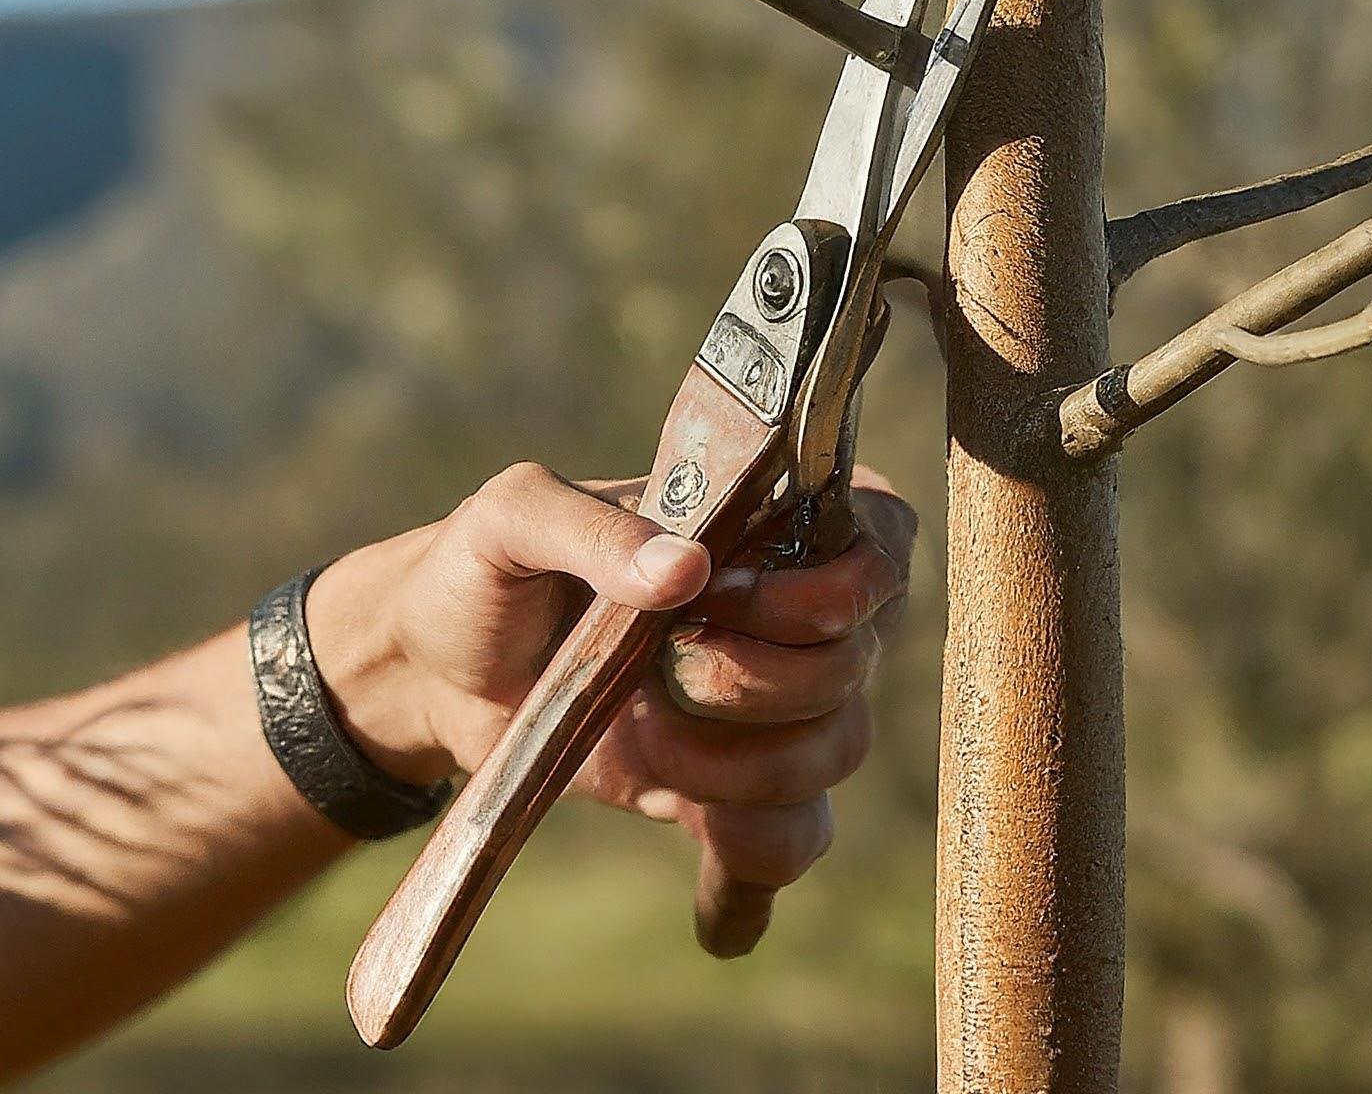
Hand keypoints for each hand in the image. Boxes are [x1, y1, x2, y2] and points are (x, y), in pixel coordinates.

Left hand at [306, 461, 913, 906]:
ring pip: (835, 751)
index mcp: (758, 518)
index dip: (839, 585)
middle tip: (663, 668)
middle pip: (853, 664)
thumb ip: (589, 526)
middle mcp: (785, 607)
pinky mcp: (729, 783)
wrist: (436, 670)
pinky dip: (755, 872)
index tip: (730, 601)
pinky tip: (707, 906)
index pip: (882, 538)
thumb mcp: (510, 518)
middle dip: (752, 683)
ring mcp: (764, 703)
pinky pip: (795, 839)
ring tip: (647, 746)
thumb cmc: (483, 568)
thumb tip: (685, 569)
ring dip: (740, 769)